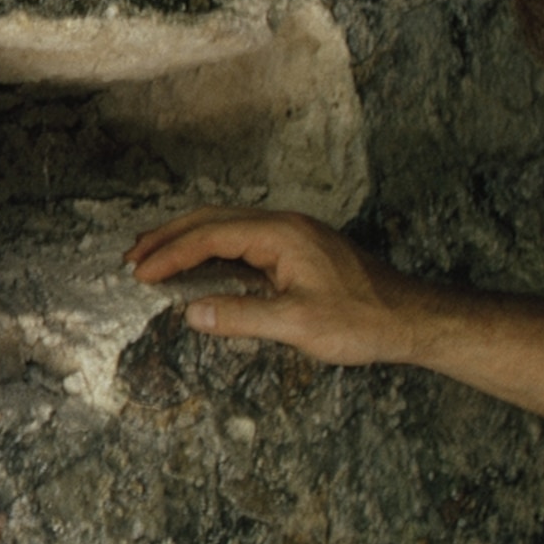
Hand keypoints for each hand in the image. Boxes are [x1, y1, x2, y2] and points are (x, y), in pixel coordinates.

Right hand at [122, 207, 432, 368]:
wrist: (411, 318)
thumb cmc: (362, 320)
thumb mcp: (298, 323)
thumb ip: (241, 316)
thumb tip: (191, 313)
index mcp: (281, 234)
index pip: (211, 236)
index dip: (171, 254)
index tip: (140, 274)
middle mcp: (284, 225)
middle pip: (212, 220)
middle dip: (168, 238)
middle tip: (132, 259)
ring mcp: (292, 235)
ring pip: (226, 226)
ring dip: (187, 240)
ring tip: (153, 258)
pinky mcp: (297, 250)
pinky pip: (242, 239)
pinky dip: (211, 249)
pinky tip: (198, 265)